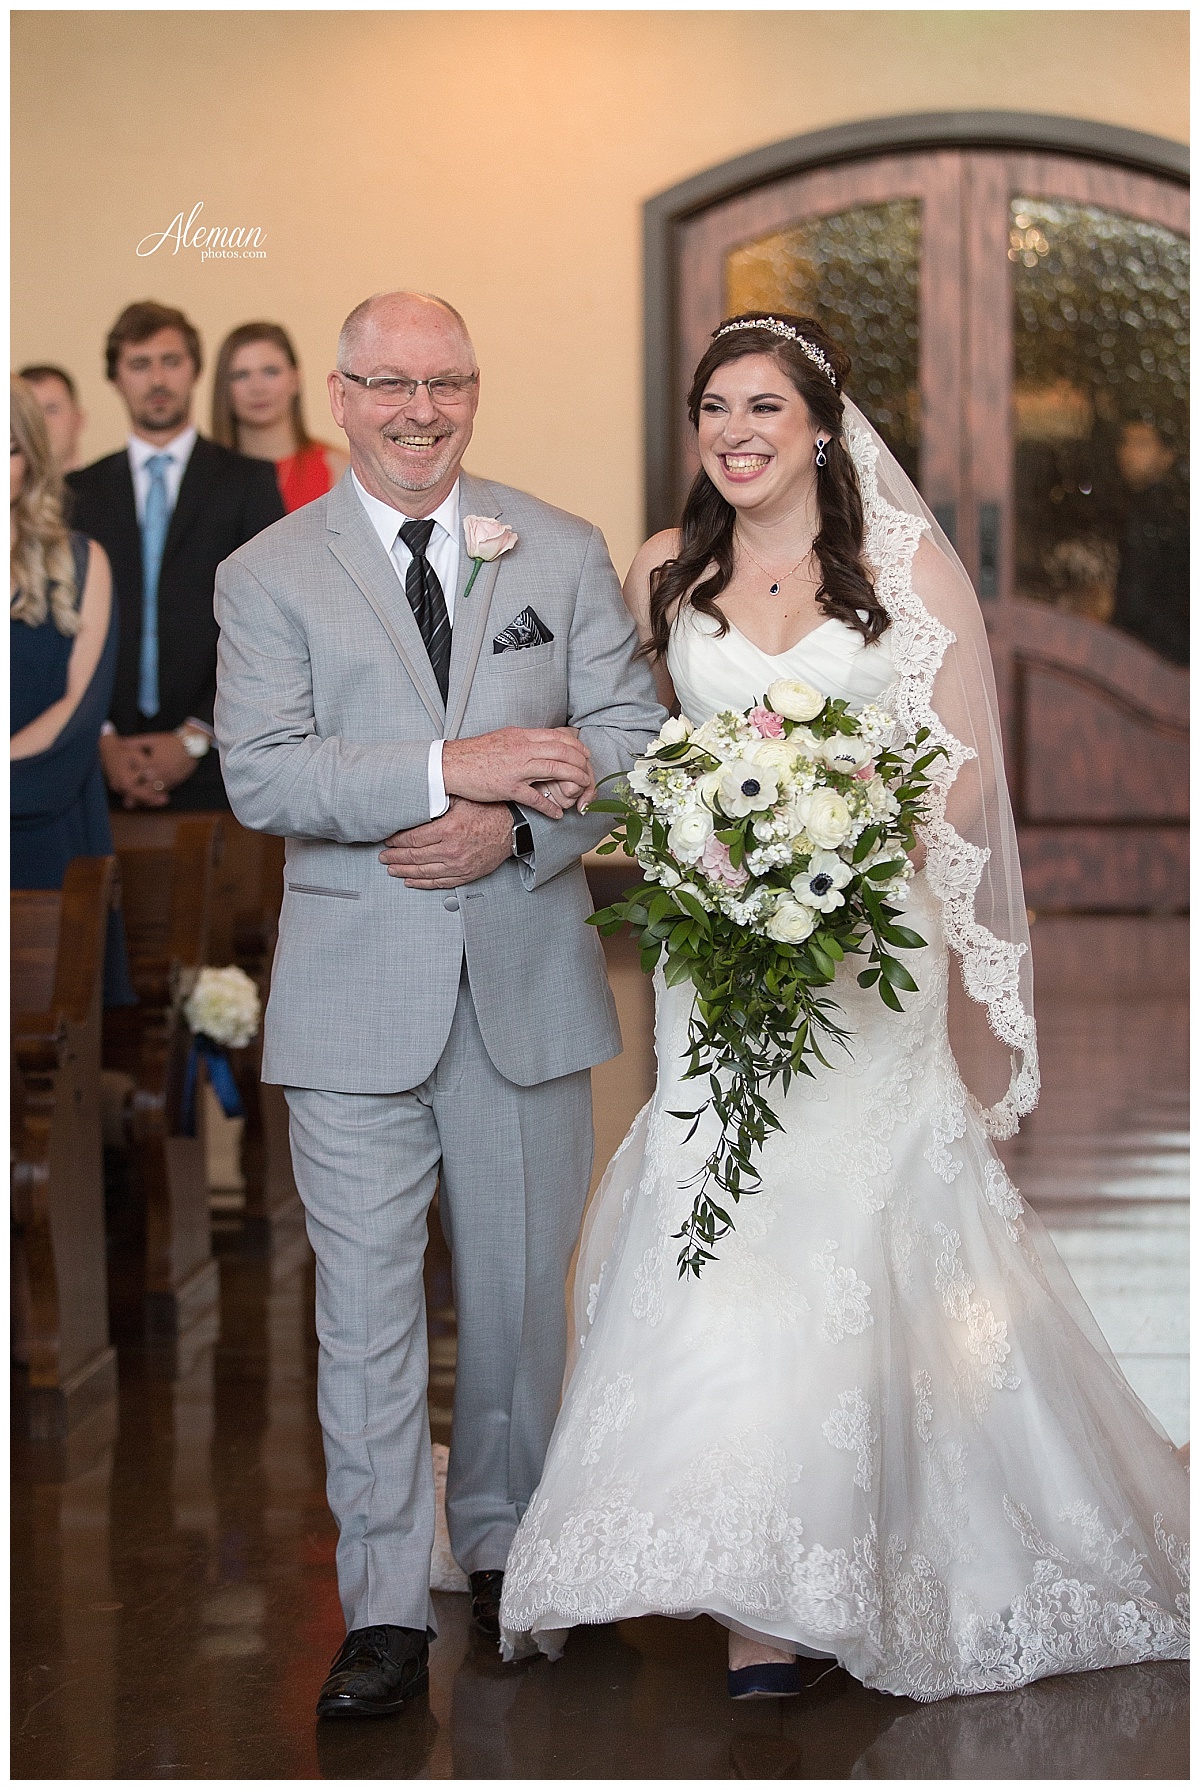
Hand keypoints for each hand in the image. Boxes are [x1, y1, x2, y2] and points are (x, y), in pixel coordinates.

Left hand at [100, 731, 196, 807]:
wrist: (193, 744)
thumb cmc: (171, 741)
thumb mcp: (152, 739)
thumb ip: (135, 742)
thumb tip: (121, 743)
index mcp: (154, 763)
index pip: (139, 776)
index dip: (130, 782)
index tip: (121, 787)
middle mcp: (162, 774)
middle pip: (147, 789)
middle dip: (137, 796)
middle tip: (127, 803)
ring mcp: (170, 779)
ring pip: (156, 793)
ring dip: (147, 799)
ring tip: (138, 804)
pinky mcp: (176, 781)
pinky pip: (165, 791)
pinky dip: (158, 797)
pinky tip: (152, 800)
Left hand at [378, 798, 513, 888]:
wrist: (512, 828)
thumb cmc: (489, 811)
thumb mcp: (461, 799)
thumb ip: (438, 801)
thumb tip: (415, 799)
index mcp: (448, 830)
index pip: (413, 839)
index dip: (397, 841)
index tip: (388, 840)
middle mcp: (452, 850)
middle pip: (414, 857)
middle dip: (395, 857)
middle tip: (384, 857)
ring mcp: (459, 865)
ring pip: (424, 872)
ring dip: (404, 872)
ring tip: (392, 869)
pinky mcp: (466, 874)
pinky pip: (440, 882)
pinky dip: (422, 883)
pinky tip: (411, 881)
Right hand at [441, 727, 594, 817]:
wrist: (452, 763)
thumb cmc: (477, 752)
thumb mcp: (504, 738)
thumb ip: (524, 740)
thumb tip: (540, 741)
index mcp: (523, 736)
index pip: (559, 737)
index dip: (577, 746)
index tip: (585, 754)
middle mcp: (523, 749)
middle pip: (563, 752)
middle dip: (581, 764)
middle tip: (588, 774)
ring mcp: (517, 768)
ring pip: (556, 771)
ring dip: (574, 781)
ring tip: (581, 791)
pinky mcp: (509, 787)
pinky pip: (536, 798)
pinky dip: (549, 807)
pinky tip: (557, 814)